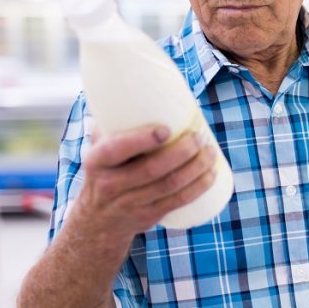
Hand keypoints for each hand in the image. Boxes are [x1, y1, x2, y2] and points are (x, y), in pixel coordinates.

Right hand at [76, 125, 217, 236]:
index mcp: (96, 162)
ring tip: (211, 151)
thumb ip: (112, 122)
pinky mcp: (148, 216)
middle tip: (199, 137)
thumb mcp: (99, 149)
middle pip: (152, 169)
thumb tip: (134, 86)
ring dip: (196, 168)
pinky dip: (198, 187)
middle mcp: (111, 185)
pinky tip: (211, 174)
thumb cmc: (105, 172)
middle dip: (182, 152)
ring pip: (170, 185)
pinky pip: (178, 201)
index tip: (166, 129)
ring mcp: (130, 204)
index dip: (142, 140)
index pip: (116, 150)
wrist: (96, 221)